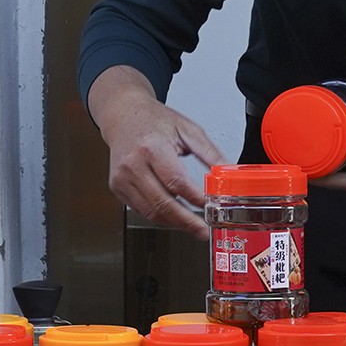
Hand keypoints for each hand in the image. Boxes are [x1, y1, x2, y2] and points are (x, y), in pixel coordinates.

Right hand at [87, 66, 224, 236]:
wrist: (123, 115)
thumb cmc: (153, 120)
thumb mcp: (187, 129)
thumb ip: (210, 153)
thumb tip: (228, 172)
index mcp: (151, 147)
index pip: (176, 182)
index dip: (195, 199)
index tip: (211, 208)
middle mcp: (133, 164)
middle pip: (162, 203)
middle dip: (186, 221)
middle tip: (203, 230)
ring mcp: (122, 178)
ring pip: (151, 213)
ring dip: (174, 223)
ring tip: (192, 225)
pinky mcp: (118, 188)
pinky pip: (141, 210)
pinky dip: (160, 217)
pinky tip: (175, 216)